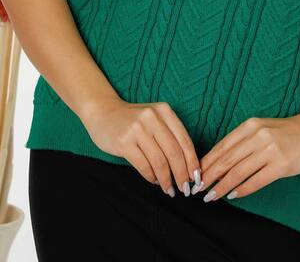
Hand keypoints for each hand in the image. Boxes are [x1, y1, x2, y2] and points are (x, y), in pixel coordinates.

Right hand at [82, 97, 200, 196]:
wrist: (103, 112)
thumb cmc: (133, 120)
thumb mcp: (154, 119)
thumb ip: (170, 136)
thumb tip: (187, 166)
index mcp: (164, 111)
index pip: (184, 140)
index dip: (192, 162)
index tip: (196, 177)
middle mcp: (152, 117)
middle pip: (174, 152)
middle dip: (182, 174)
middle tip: (185, 189)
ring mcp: (137, 129)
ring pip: (159, 162)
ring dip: (166, 180)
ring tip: (169, 189)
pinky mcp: (124, 142)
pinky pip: (144, 166)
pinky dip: (152, 177)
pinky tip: (155, 181)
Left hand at [193, 112, 299, 201]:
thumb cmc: (287, 131)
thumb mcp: (262, 128)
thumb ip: (244, 141)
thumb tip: (221, 161)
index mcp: (250, 125)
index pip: (222, 146)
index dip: (207, 162)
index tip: (195, 175)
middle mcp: (258, 136)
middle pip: (227, 159)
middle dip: (209, 176)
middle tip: (197, 189)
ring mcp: (270, 150)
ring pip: (239, 171)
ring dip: (222, 186)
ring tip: (211, 196)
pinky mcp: (281, 165)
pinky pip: (257, 180)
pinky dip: (243, 189)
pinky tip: (233, 195)